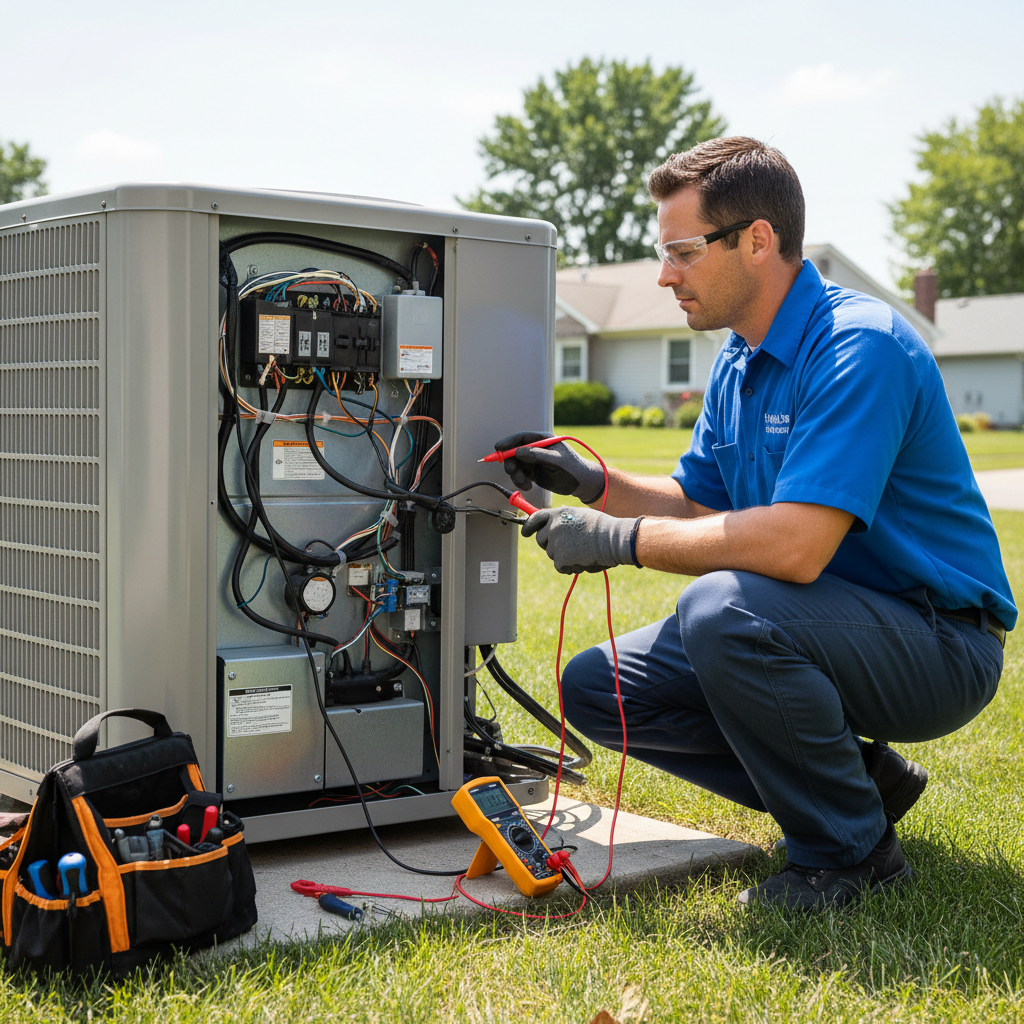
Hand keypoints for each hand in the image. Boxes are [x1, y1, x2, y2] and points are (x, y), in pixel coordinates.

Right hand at [493, 431, 605, 503]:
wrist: (581, 484)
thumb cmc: (573, 468)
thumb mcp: (556, 460)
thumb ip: (537, 455)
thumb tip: (518, 452)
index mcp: (542, 440)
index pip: (521, 438)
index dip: (508, 442)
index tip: (498, 448)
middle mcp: (536, 449)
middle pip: (514, 452)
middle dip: (510, 463)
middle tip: (512, 472)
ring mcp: (534, 461)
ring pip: (515, 465)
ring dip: (516, 475)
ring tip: (525, 484)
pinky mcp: (533, 472)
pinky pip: (520, 475)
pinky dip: (520, 481)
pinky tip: (528, 487)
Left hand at [521, 506, 641, 573]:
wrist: (613, 540)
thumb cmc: (602, 528)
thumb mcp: (580, 516)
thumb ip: (563, 520)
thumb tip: (552, 527)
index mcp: (558, 514)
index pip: (535, 518)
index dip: (529, 526)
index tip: (525, 533)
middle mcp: (553, 527)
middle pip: (541, 540)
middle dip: (549, 544)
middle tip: (566, 547)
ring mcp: (555, 544)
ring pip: (552, 554)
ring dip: (564, 555)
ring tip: (582, 551)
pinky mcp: (560, 560)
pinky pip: (560, 566)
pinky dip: (569, 566)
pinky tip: (583, 559)